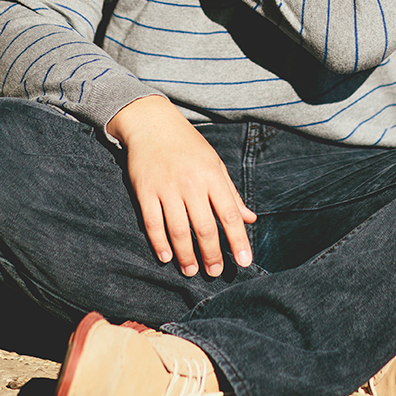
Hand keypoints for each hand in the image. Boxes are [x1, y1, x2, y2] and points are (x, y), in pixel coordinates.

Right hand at [106, 94, 255, 277]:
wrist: (151, 123)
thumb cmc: (187, 144)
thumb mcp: (214, 163)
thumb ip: (231, 193)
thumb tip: (250, 219)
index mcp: (211, 177)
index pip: (229, 215)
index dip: (238, 241)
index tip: (244, 262)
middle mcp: (190, 183)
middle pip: (204, 228)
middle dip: (211, 255)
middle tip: (214, 272)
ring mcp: (166, 187)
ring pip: (178, 230)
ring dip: (186, 255)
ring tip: (191, 271)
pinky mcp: (145, 190)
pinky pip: (152, 222)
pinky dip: (159, 243)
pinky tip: (166, 257)